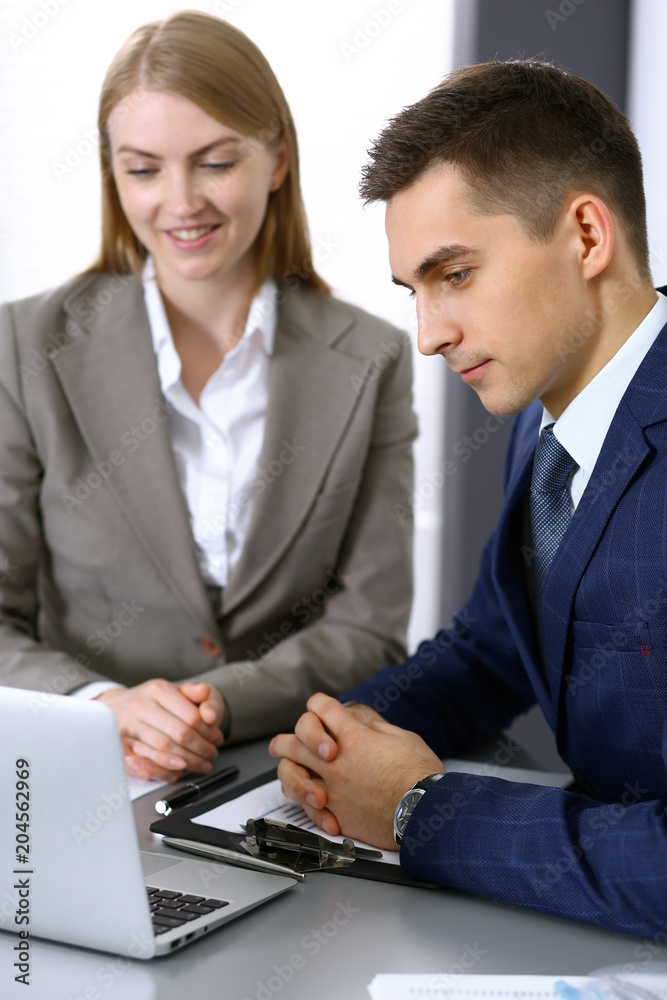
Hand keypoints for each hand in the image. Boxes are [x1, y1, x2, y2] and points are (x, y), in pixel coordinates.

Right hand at [97, 679, 224, 781]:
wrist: (116, 705)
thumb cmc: (152, 700)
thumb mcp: (176, 690)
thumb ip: (197, 695)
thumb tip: (209, 705)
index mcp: (158, 690)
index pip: (191, 716)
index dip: (209, 732)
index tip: (218, 739)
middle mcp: (140, 706)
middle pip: (178, 735)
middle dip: (201, 749)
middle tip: (212, 755)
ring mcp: (127, 726)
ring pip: (163, 750)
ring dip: (187, 762)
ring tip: (201, 764)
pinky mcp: (120, 745)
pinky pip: (144, 763)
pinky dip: (164, 770)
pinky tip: (178, 770)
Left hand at [269, 693, 443, 849]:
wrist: (425, 813)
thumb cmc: (420, 775)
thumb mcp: (402, 737)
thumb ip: (375, 728)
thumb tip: (361, 725)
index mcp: (353, 738)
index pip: (321, 708)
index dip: (320, 704)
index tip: (322, 709)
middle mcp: (337, 763)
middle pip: (295, 742)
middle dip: (288, 738)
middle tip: (285, 742)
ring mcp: (333, 790)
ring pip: (292, 775)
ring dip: (287, 769)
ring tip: (287, 767)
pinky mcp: (336, 814)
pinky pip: (307, 807)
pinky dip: (305, 803)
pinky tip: (312, 799)